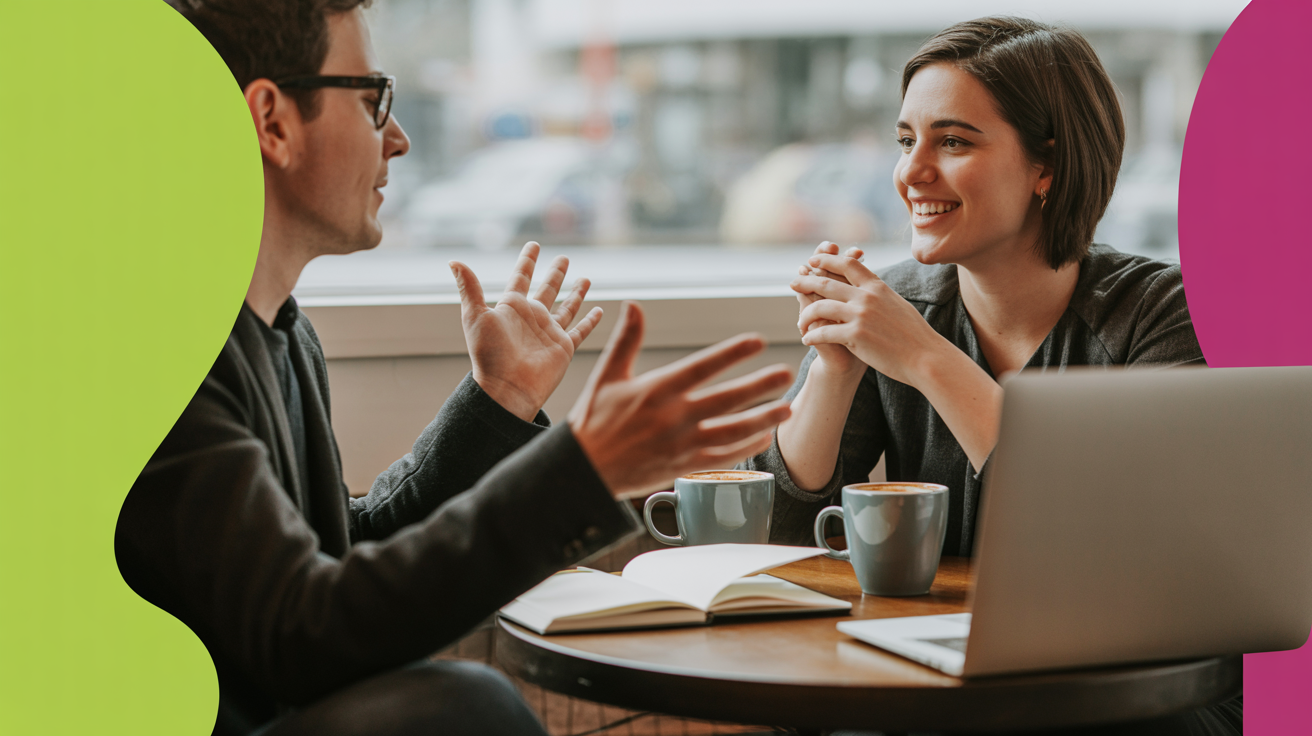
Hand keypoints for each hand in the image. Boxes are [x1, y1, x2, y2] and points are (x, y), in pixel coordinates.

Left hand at [451, 242, 602, 421]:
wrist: (507, 388)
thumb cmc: (489, 355)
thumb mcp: (475, 316)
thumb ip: (469, 287)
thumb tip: (453, 261)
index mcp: (512, 308)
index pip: (521, 277)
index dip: (528, 261)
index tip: (534, 245)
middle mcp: (532, 317)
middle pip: (547, 289)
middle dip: (555, 274)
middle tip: (564, 257)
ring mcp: (549, 332)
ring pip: (567, 307)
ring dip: (576, 293)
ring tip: (586, 278)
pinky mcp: (564, 347)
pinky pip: (580, 330)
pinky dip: (590, 321)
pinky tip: (599, 310)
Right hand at [569, 302, 793, 497]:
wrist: (582, 469)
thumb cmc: (594, 420)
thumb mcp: (607, 375)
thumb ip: (626, 340)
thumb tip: (633, 305)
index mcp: (656, 389)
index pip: (702, 366)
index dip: (732, 353)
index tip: (757, 342)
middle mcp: (673, 416)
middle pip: (727, 398)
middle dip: (760, 385)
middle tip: (785, 373)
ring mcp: (681, 444)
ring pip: (732, 430)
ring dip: (763, 418)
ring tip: (787, 408)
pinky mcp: (683, 467)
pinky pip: (723, 457)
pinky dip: (745, 446)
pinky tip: (762, 435)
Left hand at [792, 252, 946, 388]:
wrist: (925, 357)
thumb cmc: (914, 336)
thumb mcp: (897, 305)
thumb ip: (879, 294)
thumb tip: (870, 285)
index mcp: (877, 287)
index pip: (847, 263)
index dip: (827, 260)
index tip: (813, 261)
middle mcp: (867, 296)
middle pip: (826, 282)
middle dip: (806, 280)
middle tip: (793, 282)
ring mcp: (860, 315)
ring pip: (820, 306)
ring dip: (805, 314)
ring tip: (799, 322)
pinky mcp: (855, 335)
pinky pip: (823, 332)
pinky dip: (811, 336)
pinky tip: (807, 340)